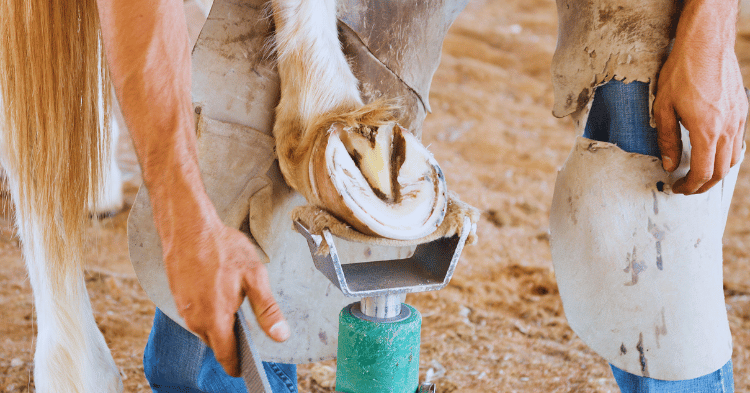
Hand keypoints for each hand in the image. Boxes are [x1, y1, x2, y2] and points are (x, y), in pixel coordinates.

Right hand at [163, 213, 289, 376]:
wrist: (187, 226)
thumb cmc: (222, 248)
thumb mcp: (254, 276)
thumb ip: (267, 310)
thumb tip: (280, 335)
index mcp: (215, 319)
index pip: (226, 356)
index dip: (239, 365)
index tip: (249, 368)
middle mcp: (195, 319)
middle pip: (216, 343)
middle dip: (232, 341)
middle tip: (249, 324)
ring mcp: (183, 309)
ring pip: (206, 328)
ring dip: (220, 323)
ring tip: (235, 300)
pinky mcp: (177, 298)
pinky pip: (196, 314)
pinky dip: (209, 310)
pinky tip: (218, 291)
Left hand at [654, 0, 747, 193]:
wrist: (706, 44)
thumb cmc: (681, 73)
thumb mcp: (663, 108)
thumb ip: (667, 140)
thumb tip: (668, 165)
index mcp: (706, 131)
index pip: (702, 172)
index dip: (690, 186)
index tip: (677, 189)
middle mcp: (727, 129)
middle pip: (721, 171)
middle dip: (703, 185)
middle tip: (686, 187)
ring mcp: (739, 119)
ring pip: (733, 158)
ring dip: (716, 172)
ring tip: (698, 174)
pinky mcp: (742, 110)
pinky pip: (739, 141)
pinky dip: (726, 155)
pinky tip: (712, 153)